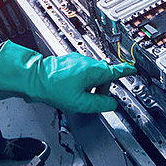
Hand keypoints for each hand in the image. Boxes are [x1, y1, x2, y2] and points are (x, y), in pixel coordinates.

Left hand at [0, 41, 136, 112]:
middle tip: (94, 99)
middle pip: (105, 75)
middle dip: (102, 87)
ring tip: (78, 95)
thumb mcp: (80, 103)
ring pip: (93, 74)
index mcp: (96, 71)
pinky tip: (70, 88)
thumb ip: (100, 104)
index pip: (118, 71)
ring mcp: (78, 61)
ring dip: (90, 85)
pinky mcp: (69, 62)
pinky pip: (82, 71)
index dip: (128, 71)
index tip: (134, 70)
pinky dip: (81, 80)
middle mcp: (89, 63)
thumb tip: (111, 104)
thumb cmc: (53, 88)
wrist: (32, 78)